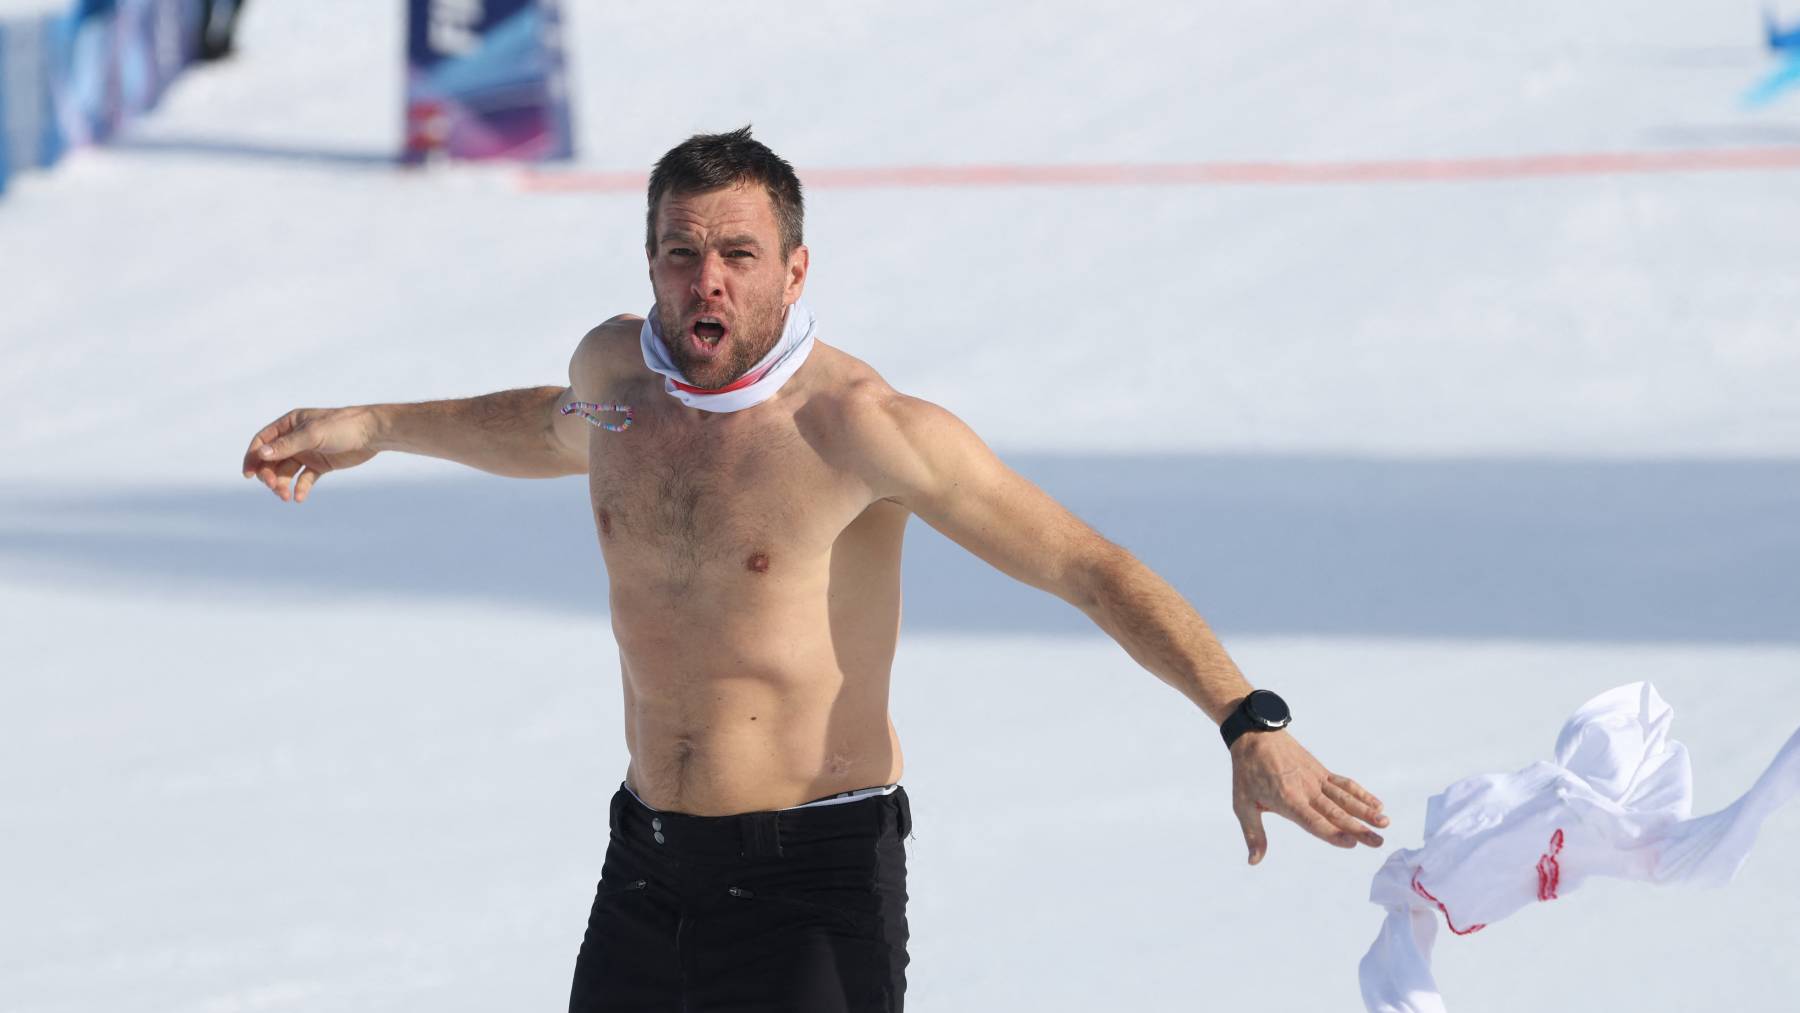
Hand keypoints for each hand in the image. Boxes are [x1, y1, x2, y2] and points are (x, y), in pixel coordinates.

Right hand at [241, 406, 380, 502]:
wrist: (372, 433)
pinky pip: (304, 479)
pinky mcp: (320, 465)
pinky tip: (300, 498)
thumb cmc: (342, 426)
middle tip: (274, 487)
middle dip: (269, 474)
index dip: (253, 456)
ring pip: (286, 471)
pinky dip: (301, 488)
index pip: (263, 441)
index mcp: (290, 424)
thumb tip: (261, 454)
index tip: (249, 474)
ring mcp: (307, 453)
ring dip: (282, 484)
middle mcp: (295, 438)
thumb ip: (287, 445)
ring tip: (286, 496)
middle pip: (272, 460)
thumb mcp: (312, 434)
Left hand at [1230, 729, 1387, 864]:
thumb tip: (1253, 861)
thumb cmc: (1246, 772)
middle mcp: (1306, 790)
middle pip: (1336, 812)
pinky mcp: (1321, 771)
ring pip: (1345, 797)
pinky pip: (1344, 783)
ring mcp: (1316, 779)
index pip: (1313, 821)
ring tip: (1385, 822)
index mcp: (1287, 800)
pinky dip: (1361, 793)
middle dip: (1359, 828)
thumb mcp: (1242, 804)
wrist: (1254, 734)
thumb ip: (1253, 834)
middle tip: (1379, 842)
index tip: (1351, 843)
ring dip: (1366, 810)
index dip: (1332, 833)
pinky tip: (1377, 804)